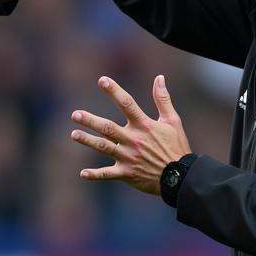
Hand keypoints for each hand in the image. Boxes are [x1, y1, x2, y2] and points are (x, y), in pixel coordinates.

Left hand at [70, 74, 191, 193]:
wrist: (181, 177)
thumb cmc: (176, 147)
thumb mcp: (173, 121)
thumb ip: (163, 99)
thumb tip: (159, 78)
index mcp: (144, 125)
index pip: (127, 104)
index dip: (114, 91)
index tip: (102, 80)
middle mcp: (133, 140)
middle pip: (108, 128)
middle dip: (91, 121)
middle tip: (75, 114)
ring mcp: (128, 157)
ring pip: (104, 147)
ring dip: (88, 141)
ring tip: (74, 134)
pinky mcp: (126, 173)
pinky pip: (107, 174)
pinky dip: (95, 175)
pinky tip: (82, 173)